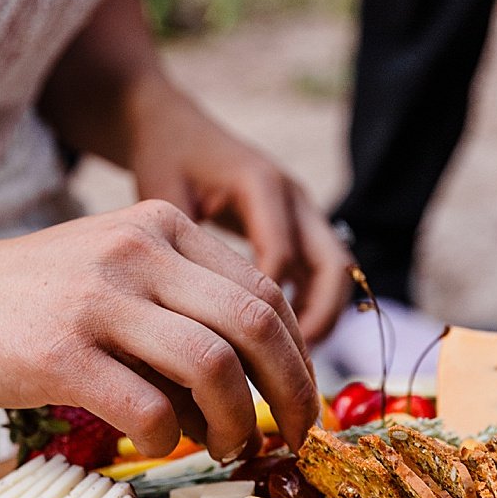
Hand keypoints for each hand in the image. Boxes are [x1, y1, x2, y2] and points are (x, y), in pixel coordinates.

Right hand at [0, 201, 320, 461]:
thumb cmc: (32, 303)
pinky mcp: (60, 353)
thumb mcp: (114, 274)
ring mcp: (98, 299)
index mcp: (161, 226)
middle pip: (255, 326)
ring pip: (213, 367)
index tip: (300, 403)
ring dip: (236, 422)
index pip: (265, 292)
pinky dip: (169, 438)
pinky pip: (149, 407)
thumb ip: (183, 310)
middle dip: (290, 393)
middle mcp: (136, 251)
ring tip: (228, 448)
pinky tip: (157, 443)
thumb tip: (256, 392)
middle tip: (291, 439)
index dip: (298, 357)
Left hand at [124, 83, 352, 345]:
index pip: (280, 258)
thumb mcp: (160, 198)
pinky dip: (308, 308)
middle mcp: (293, 196)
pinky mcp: (300, 225)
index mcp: (260, 184)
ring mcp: (303, 210)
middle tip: (288, 372)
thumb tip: (182, 324)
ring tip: (287, 367)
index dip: (267, 313)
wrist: (173, 125)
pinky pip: (321, 272)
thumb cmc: (163, 160)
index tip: (245, 359)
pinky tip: (276, 347)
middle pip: (333, 267)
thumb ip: (175, 250)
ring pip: (336, 273)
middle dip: (317, 323)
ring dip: (320, 319)